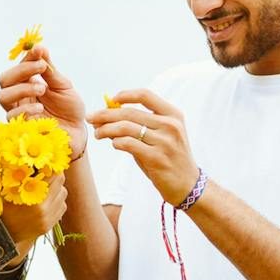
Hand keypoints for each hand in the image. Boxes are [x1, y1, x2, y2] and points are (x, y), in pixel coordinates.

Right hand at [0, 45, 88, 156]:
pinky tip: (40, 108)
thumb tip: (39, 47)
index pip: (19, 67)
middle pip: (4, 80)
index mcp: (27, 84)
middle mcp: (19, 97)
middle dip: (21, 71)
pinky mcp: (20, 129)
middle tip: (41, 69)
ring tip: (42, 88)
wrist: (78, 133)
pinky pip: (12, 117)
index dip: (27, 58)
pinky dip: (25, 109)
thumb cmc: (70, 109)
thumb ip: (50, 70)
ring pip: (3, 97)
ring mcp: (18, 112)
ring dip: (21, 88)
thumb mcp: (63, 86)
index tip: (39, 52)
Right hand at [0, 172, 68, 262]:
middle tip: (45, 172)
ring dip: (56, 188)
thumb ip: (22, 176)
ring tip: (44, 187)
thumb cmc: (1, 208)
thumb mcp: (8, 190)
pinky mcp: (50, 225)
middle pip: (61, 183)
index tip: (45, 163)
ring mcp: (50, 219)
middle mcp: (46, 211)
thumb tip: (33, 159)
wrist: (1, 234)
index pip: (54, 176)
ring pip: (63, 194)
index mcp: (36, 201)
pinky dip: (56, 201)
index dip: (51, 167)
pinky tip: (44, 200)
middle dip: (54, 175)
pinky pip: (61, 206)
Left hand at [88, 89, 199, 204]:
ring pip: (125, 128)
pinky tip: (113, 144)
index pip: (145, 95)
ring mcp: (164, 142)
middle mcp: (170, 125)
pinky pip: (128, 144)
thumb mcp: (162, 136)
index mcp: (173, 115)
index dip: (125, 95)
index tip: (111, 100)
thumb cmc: (169, 158)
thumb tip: (109, 113)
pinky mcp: (156, 158)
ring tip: (98, 133)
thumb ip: (141, 124)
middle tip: (91, 118)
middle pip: (129, 112)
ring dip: (106, 129)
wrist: (188, 185)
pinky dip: (116, 142)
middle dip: (105, 114)